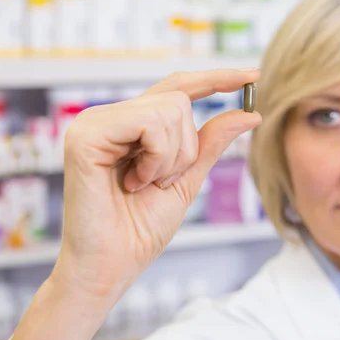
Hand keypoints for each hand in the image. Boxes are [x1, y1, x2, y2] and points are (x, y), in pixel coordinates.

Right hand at [53, 69, 261, 297]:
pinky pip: (149, 122)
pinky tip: (132, 182)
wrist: (112, 265)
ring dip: (171, 158)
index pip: (177, 88)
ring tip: (142, 185)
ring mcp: (94, 122)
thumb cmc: (141, 229)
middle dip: (186, 149)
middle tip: (159, 183)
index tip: (254, 73)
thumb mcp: (187, 179)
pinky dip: (156, 159)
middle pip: (179, 100)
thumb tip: (251, 113)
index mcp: (130, 126)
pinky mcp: (85, 134)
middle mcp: (109, 116)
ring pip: (169, 109)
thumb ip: (211, 143)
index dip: (215, 78)